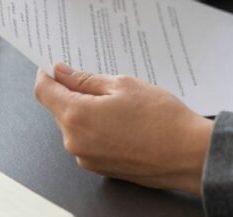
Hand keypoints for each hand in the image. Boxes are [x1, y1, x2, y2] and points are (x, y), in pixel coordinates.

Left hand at [34, 63, 212, 194]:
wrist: (188, 154)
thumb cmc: (161, 119)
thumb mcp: (123, 85)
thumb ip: (86, 80)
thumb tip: (62, 72)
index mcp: (76, 116)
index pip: (44, 91)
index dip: (47, 74)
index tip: (55, 65)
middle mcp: (75, 141)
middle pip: (59, 108)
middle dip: (72, 92)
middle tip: (101, 80)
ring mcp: (87, 158)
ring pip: (75, 124)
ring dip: (87, 110)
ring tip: (120, 102)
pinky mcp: (100, 167)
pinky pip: (89, 140)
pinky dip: (98, 127)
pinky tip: (123, 120)